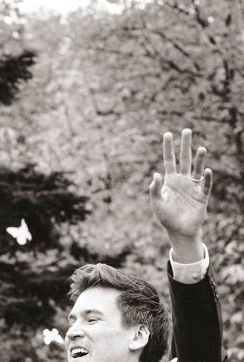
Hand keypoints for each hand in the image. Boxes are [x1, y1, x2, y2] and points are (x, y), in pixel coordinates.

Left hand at [149, 129, 210, 261]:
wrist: (180, 231)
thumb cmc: (167, 218)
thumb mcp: (157, 203)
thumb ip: (155, 190)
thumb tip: (156, 174)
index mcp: (171, 180)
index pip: (169, 160)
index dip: (168, 148)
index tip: (168, 134)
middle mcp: (183, 180)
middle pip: (184, 159)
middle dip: (185, 145)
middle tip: (187, 131)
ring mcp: (193, 186)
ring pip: (196, 169)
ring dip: (199, 159)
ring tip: (200, 149)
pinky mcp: (202, 195)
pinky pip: (205, 184)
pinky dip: (205, 178)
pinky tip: (205, 171)